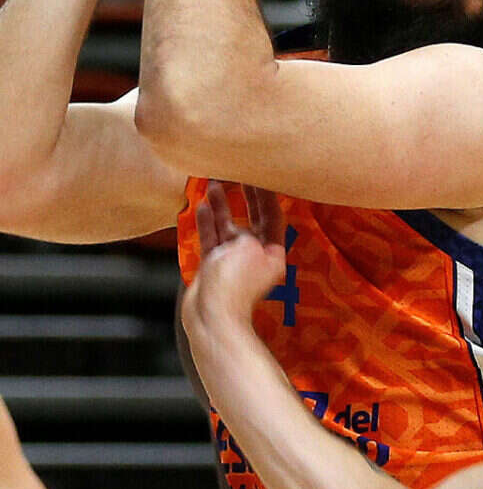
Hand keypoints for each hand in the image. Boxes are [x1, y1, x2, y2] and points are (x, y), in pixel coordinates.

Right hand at [185, 182, 285, 325]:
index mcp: (273, 252)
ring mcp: (233, 260)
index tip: (259, 174)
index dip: (266, 194)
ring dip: (222, 206)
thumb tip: (239, 231)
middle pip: (253, 219)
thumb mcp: (247, 248)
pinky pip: (212, 238)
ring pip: (228, 226)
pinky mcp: (214, 265)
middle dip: (247, 196)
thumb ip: (247, 233)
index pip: (273, 216)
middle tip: (241, 173)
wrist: (211, 315)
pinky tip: (203, 205)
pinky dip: (207, 222)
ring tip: (214, 182)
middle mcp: (256, 254)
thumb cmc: (234, 285)